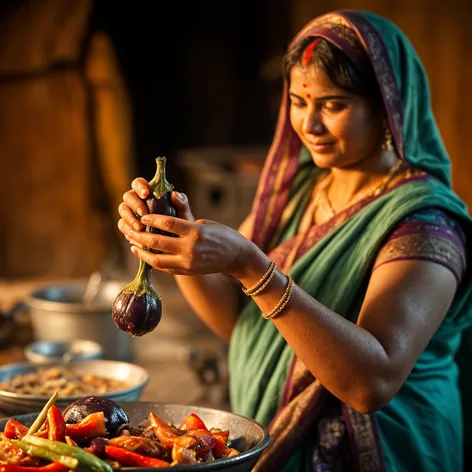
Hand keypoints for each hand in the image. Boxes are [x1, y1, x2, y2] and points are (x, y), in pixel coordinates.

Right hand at [118, 178, 194, 240]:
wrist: (177, 244)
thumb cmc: (180, 225)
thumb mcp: (184, 215)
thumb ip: (181, 203)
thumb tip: (174, 194)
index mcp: (149, 193)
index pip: (139, 183)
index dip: (140, 186)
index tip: (146, 193)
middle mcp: (137, 201)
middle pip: (128, 196)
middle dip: (135, 204)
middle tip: (143, 213)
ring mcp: (131, 213)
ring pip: (123, 209)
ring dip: (129, 218)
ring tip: (140, 228)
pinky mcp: (127, 226)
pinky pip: (122, 225)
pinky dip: (128, 230)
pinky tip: (135, 236)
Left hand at [118, 179, 252, 275]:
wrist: (237, 257)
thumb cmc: (222, 235)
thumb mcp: (206, 222)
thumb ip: (185, 215)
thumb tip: (170, 200)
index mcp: (195, 232)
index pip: (166, 223)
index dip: (151, 218)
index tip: (142, 215)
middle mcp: (190, 249)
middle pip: (157, 242)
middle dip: (140, 235)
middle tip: (130, 230)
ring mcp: (188, 263)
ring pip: (156, 259)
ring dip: (142, 252)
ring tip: (133, 244)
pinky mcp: (187, 272)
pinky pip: (164, 267)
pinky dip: (152, 261)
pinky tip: (145, 254)